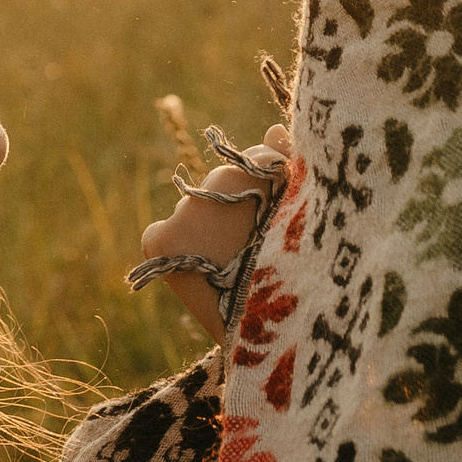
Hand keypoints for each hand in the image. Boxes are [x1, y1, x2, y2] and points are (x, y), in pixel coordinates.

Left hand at [147, 126, 288, 342]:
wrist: (273, 332)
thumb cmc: (301, 269)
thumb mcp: (302, 215)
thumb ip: (290, 166)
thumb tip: (274, 128)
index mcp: (257, 172)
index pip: (258, 162)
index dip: (268, 187)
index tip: (277, 217)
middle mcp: (216, 182)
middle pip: (225, 184)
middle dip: (236, 207)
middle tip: (254, 249)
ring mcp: (186, 209)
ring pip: (195, 210)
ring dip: (206, 228)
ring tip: (228, 270)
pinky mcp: (159, 238)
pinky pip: (161, 235)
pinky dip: (173, 247)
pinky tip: (195, 274)